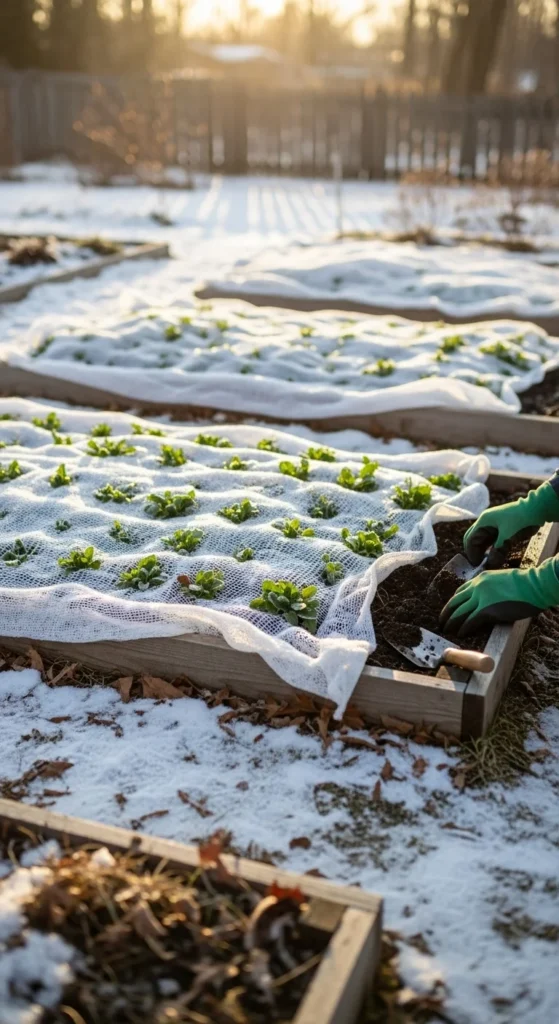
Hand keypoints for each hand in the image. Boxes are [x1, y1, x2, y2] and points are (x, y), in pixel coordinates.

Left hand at [439, 558, 558, 636]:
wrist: (533, 585)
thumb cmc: (524, 584)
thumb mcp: (501, 580)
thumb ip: (490, 587)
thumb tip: (488, 598)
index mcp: (480, 579)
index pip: (461, 591)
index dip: (454, 602)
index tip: (450, 609)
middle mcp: (477, 587)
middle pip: (455, 602)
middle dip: (446, 613)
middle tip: (441, 622)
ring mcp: (481, 599)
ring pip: (459, 612)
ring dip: (451, 622)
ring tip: (446, 630)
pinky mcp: (487, 611)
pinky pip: (470, 621)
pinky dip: (464, 628)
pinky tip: (460, 634)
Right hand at [464, 481, 558, 567]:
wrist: (535, 510)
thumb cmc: (519, 520)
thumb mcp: (507, 537)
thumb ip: (497, 551)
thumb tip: (489, 564)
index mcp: (483, 521)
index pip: (470, 538)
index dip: (470, 552)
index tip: (475, 564)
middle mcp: (485, 523)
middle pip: (474, 539)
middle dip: (475, 552)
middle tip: (479, 565)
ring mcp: (493, 525)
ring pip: (483, 541)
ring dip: (483, 552)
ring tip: (486, 563)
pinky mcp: (500, 529)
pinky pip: (492, 541)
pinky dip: (491, 549)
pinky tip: (493, 557)